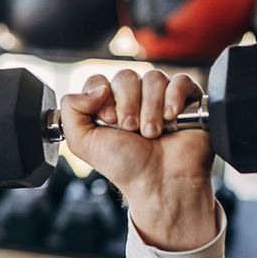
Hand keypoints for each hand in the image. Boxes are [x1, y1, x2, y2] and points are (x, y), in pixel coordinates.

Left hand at [59, 69, 216, 250]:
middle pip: (126, 77)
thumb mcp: (82, 142)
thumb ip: (70, 110)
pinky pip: (180, 80)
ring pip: (153, 78)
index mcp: (106, 106)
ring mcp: (160, 98)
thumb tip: (96, 87)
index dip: (102, 98)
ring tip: (151, 133)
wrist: (159, 180)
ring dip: (150, 109)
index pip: (99, 81)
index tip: (109, 121)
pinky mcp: (186, 99)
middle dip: (127, 105)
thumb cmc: (125, 165)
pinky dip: (174, 97)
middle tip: (131, 130)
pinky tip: (171, 117)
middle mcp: (133, 99)